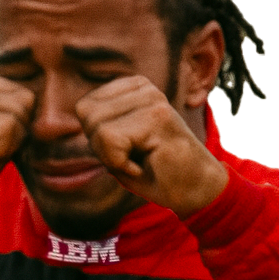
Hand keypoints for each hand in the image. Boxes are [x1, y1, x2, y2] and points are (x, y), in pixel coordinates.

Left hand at [75, 75, 228, 219]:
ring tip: (141, 160)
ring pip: (97, 128)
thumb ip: (99, 125)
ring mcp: (152, 99)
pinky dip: (120, 163)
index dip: (97, 138)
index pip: (85, 108)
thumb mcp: (120, 144)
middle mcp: (145, 88)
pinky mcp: (156, 116)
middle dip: (102, 147)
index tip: (126, 150)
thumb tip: (81, 108)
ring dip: (112, 156)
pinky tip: (145, 165)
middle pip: (87, 115)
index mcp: (134, 88)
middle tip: (133, 158)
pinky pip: (109, 140)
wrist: (198, 191)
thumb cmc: (156, 171)